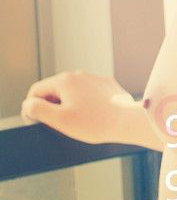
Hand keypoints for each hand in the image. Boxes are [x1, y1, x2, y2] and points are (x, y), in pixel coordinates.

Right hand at [20, 70, 135, 144]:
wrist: (126, 121)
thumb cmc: (95, 123)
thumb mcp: (59, 120)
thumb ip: (38, 109)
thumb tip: (28, 104)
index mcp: (64, 80)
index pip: (36, 90)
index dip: (32, 107)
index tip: (37, 122)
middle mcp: (79, 74)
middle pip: (54, 89)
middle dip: (52, 106)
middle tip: (59, 125)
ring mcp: (94, 78)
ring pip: (72, 91)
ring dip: (69, 104)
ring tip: (78, 122)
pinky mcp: (106, 84)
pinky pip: (88, 93)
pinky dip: (85, 103)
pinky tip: (92, 116)